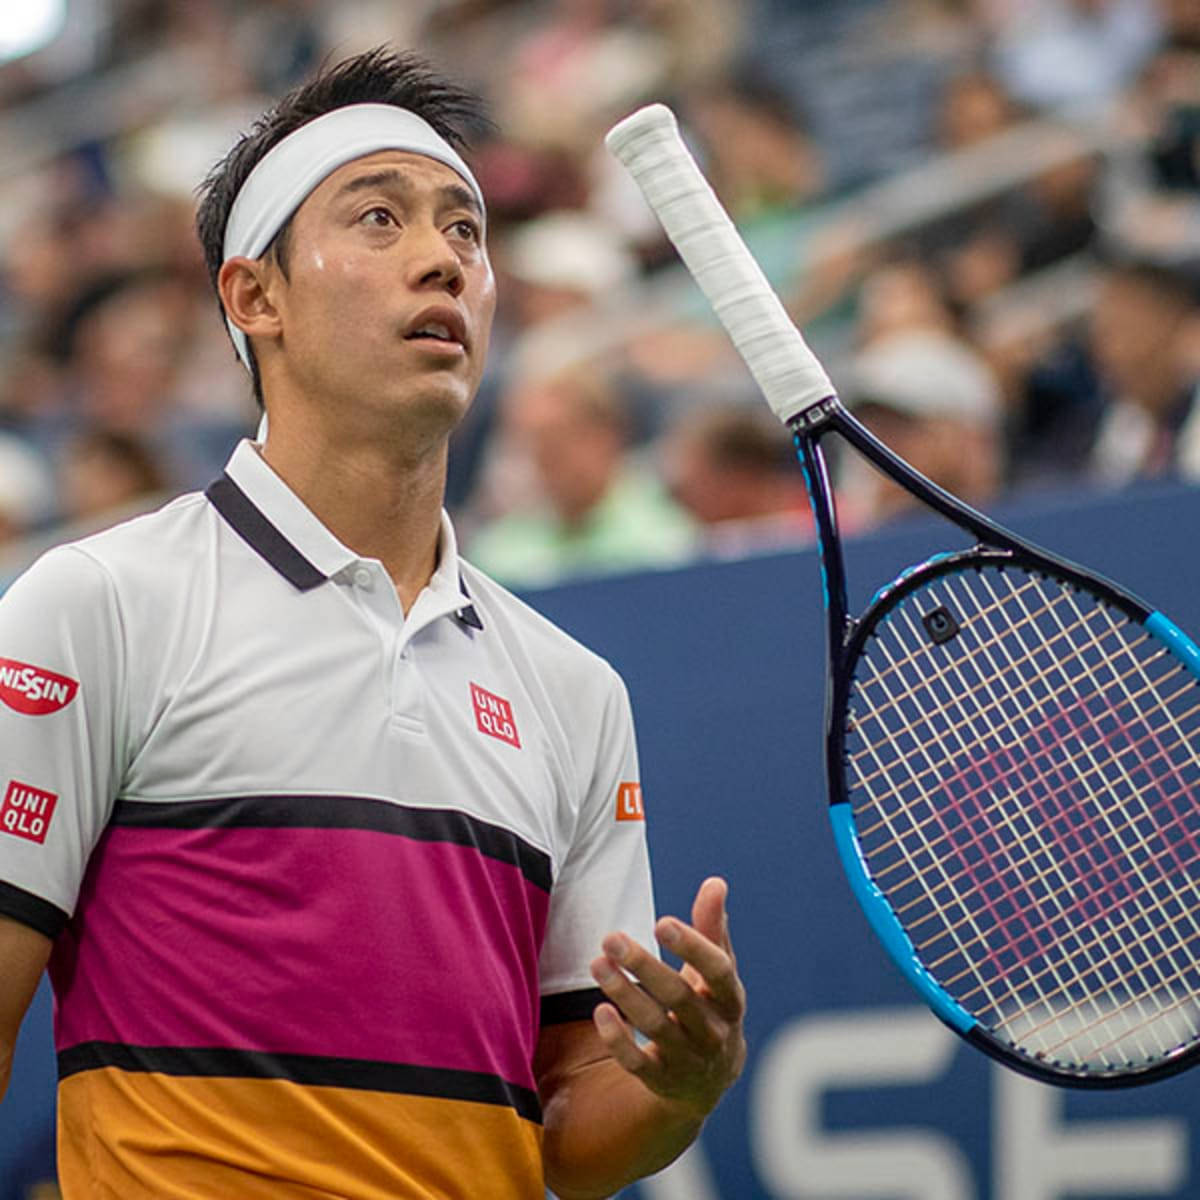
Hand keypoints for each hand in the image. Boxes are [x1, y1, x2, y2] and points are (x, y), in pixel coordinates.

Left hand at [589, 876, 745, 1118]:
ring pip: (655, 1027)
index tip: (661, 922)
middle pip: (679, 997)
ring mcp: (688, 1059)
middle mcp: (714, 1031)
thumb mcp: (717, 971)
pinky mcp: (662, 1080)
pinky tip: (600, 1011)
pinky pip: (637, 1064)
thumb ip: (712, 928)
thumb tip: (715, 882)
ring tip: (597, 963)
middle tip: (611, 937)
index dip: (692, 946)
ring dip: (624, 994)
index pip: (717, 971)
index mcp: (731, 999)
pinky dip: (618, 1039)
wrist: (710, 1078)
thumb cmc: (709, 1004)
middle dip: (644, 966)